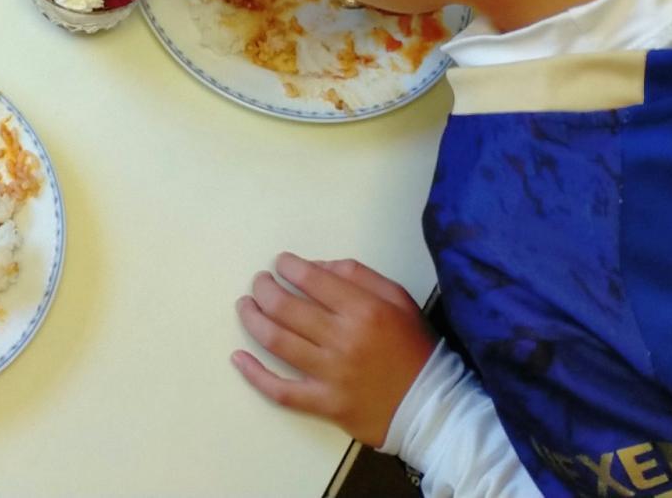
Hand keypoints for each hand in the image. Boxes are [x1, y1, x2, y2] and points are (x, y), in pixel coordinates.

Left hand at [232, 254, 434, 447]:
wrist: (433, 407)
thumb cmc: (413, 348)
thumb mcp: (398, 299)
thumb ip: (358, 276)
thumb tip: (316, 267)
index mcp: (364, 310)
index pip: (311, 279)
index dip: (287, 266)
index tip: (280, 263)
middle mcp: (344, 339)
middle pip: (286, 307)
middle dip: (263, 288)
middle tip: (258, 283)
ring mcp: (331, 375)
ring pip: (277, 341)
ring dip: (252, 319)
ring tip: (245, 306)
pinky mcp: (326, 405)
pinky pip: (281, 390)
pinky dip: (254, 374)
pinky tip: (238, 357)